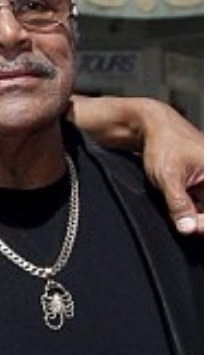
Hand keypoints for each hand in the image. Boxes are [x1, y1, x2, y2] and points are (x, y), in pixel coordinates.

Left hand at [135, 100, 203, 234]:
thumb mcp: (168, 178)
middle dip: (199, 220)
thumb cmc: (163, 144)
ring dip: (194, 215)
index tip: (189, 228)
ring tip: (177, 210)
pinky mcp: (201, 181)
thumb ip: (179, 205)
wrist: (152, 126)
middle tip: (182, 224)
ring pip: (205, 207)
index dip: (205, 223)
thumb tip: (188, 228)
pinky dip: (190, 208)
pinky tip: (178, 207)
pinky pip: (199, 201)